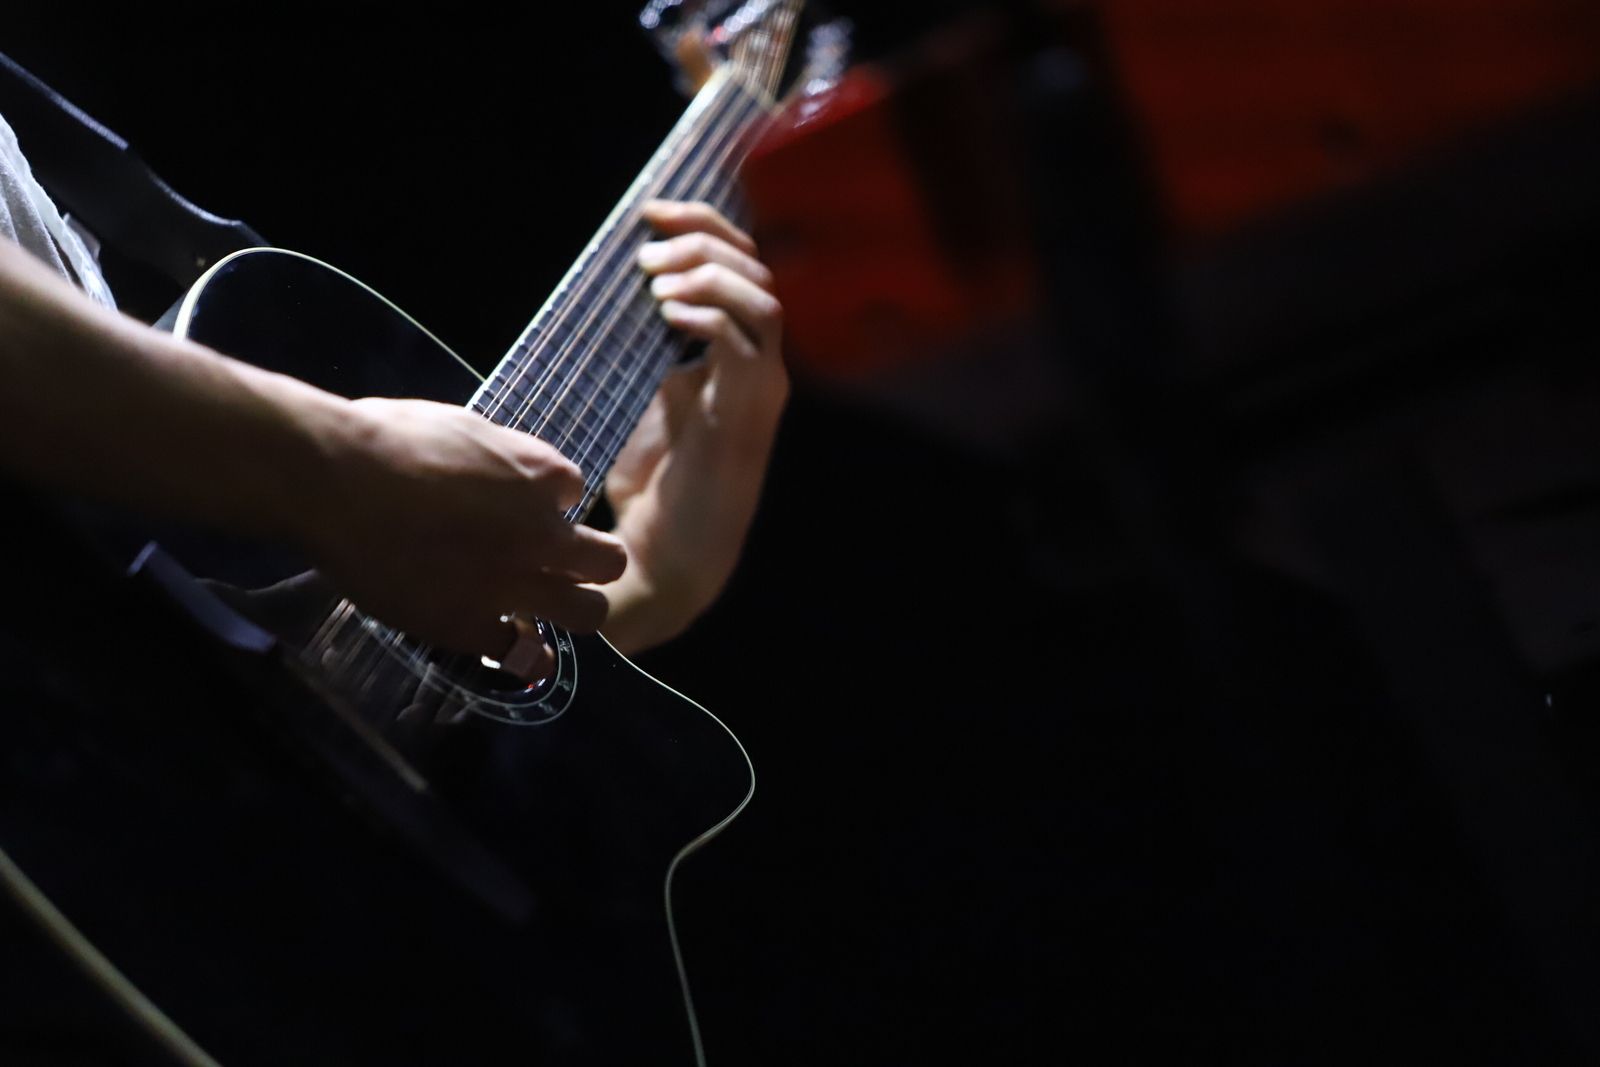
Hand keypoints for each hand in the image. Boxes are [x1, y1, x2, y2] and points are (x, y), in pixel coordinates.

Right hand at [300, 397, 625, 672]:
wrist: (337, 481)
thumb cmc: (384, 438)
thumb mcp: (461, 426)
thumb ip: (494, 456)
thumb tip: (496, 468)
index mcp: (538, 474)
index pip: (574, 491)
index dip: (550, 500)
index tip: (522, 506)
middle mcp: (541, 532)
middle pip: (607, 560)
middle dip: (591, 561)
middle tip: (563, 564)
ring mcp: (513, 583)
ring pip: (587, 613)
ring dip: (574, 609)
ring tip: (553, 608)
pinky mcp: (473, 625)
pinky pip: (520, 653)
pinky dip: (519, 652)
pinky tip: (509, 645)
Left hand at [601, 200, 788, 652]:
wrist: (665, 559)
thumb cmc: (653, 486)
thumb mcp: (645, 396)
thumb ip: (649, 347)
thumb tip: (622, 293)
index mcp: (737, 355)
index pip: (740, 265)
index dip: (701, 226)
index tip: (647, 215)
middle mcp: (759, 366)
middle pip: (757, 270)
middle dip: (704, 239)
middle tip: (650, 245)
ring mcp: (758, 390)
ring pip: (762, 299)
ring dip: (708, 275)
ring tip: (656, 283)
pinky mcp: (745, 415)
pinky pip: (747, 343)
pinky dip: (709, 315)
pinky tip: (667, 316)